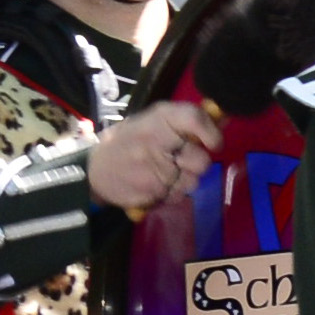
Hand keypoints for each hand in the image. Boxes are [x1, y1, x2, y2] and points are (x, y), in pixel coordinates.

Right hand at [85, 96, 218, 213]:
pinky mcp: (151, 192)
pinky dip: (172, 193)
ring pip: (192, 181)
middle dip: (196, 163)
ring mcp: (153, 169)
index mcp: (157, 119)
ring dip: (184, 180)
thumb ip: (185, 121)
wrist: (94, 169)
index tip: (213, 142)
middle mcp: (156, 141)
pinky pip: (177, 196)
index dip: (210, 132)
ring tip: (163, 172)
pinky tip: (156, 184)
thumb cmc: (129, 141)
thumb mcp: (152, 121)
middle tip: (179, 160)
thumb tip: (221, 119)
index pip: (193, 118)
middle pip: (201, 160)